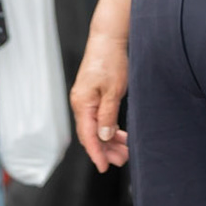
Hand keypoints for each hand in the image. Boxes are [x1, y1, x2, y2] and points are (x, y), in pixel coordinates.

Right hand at [69, 31, 129, 171]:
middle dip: (106, 150)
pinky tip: (120, 135)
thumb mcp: (113, 91)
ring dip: (109, 140)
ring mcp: (85, 100)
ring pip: (95, 128)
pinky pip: (98, 119)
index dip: (97, 153)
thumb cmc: (110, 61)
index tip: (105, 167)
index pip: (87, 136)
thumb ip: (108, 115)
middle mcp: (80, 103)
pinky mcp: (92, 96)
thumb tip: (104, 137)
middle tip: (122, 160)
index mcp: (82, 103)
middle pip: (90, 134)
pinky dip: (109, 128)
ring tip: (125, 150)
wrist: (107, 38)